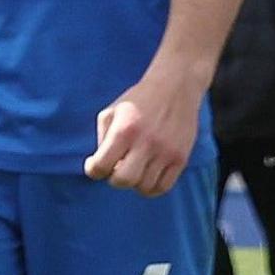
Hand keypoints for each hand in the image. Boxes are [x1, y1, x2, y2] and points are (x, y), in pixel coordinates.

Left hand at [82, 66, 202, 195]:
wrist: (176, 87)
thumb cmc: (138, 100)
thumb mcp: (111, 112)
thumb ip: (102, 139)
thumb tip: (101, 166)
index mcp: (124, 131)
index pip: (100, 167)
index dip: (92, 169)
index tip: (94, 163)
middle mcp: (146, 143)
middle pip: (123, 181)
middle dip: (113, 178)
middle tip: (116, 167)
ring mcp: (166, 152)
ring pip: (144, 187)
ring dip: (134, 182)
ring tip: (133, 167)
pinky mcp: (181, 158)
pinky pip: (164, 187)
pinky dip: (151, 187)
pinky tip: (146, 174)